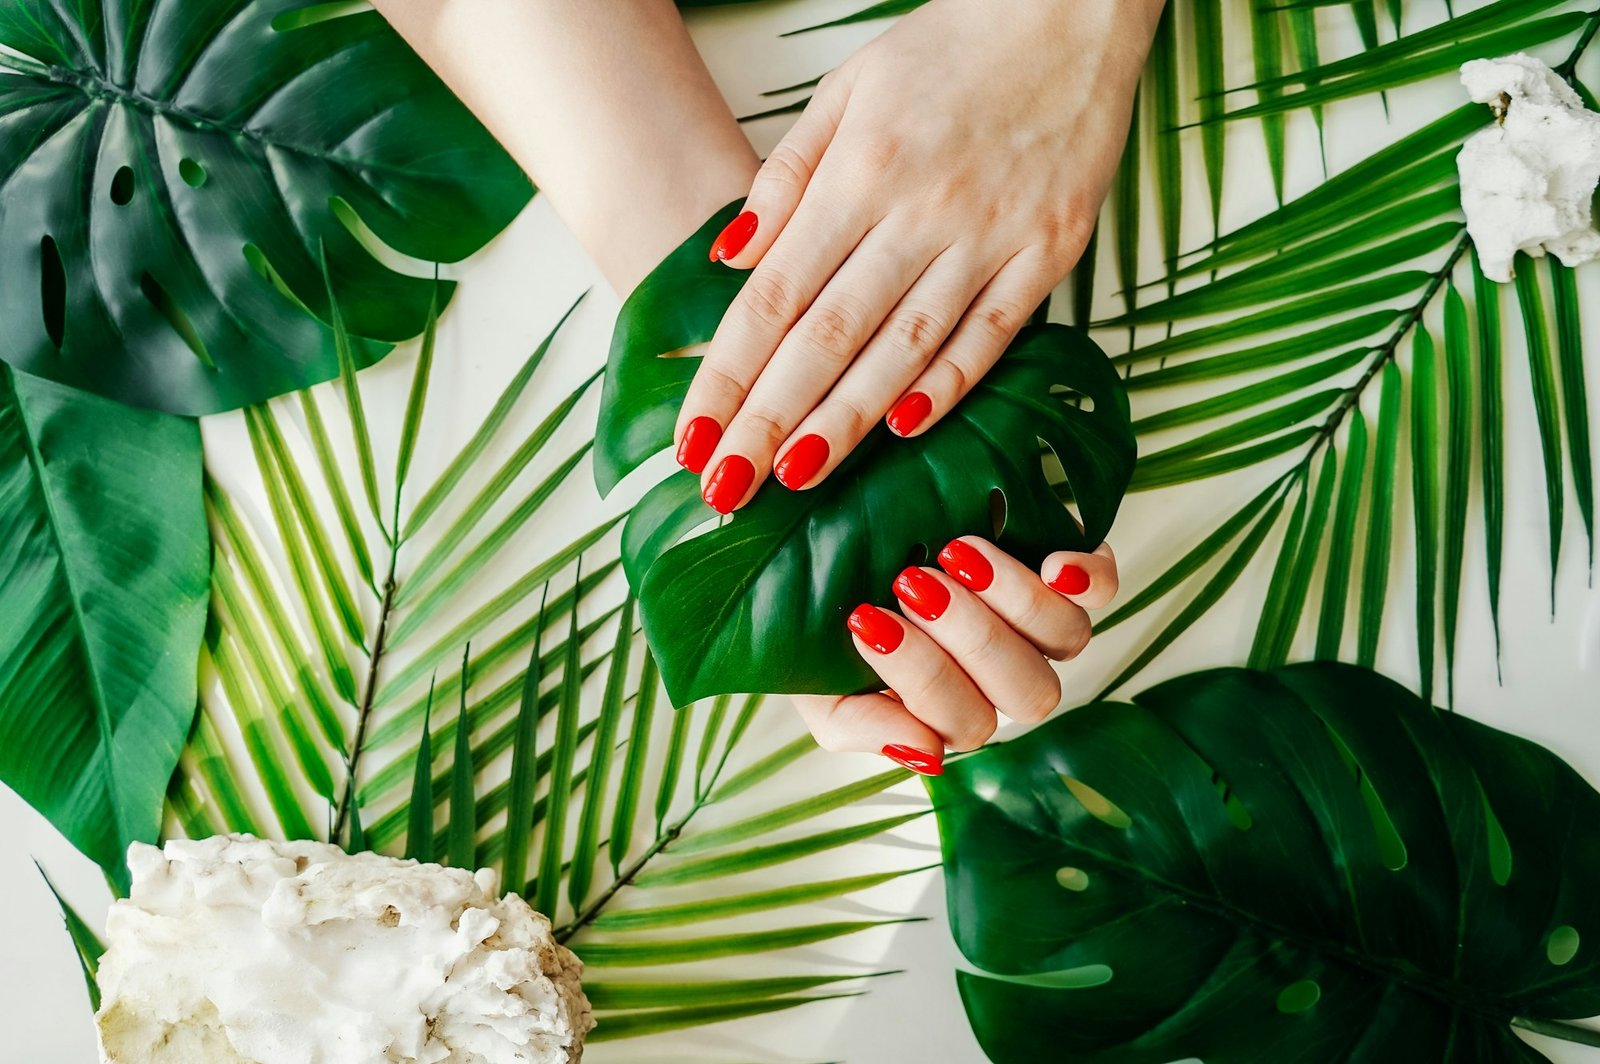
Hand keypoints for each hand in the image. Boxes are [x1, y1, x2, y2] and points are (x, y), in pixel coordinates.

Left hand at [675, 0, 1161, 512]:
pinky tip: (904, 432)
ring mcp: (990, 235)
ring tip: (795, 478)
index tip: (694, 435)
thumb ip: (784, 181)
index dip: (728, 373)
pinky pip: (993, 333)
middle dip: (769, 419)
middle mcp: (919, 211)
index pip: (774, 296)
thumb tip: (728, 261)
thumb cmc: (947, 53)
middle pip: (828, 336)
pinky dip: (948, 383)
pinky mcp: (1050, 251)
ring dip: (846, 420)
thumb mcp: (845, 92)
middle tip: (726, 487)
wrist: (1068, 12)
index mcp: (860, 172)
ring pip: (905, 348)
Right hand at [790, 537, 1118, 772]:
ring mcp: (1041, 624)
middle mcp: (1005, 675)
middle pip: (1027, 691)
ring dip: (1016, 602)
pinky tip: (1052, 562)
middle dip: (970, 638)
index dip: (919, 676)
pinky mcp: (1067, 568)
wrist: (834, 533)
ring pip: (1066, 640)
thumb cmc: (820, 616)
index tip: (864, 618)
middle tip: (911, 582)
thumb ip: (858, 725)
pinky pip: (1102, 587)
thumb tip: (927, 755)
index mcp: (950, 710)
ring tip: (956, 552)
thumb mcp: (819, 678)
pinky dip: (1086, 577)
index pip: (964, 723)